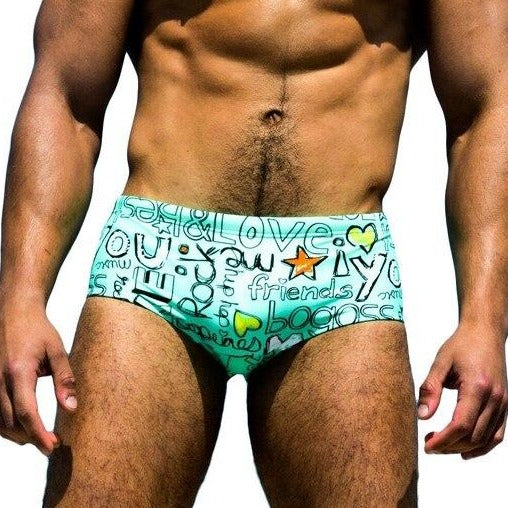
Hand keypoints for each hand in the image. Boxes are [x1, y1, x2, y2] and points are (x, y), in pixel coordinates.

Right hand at [0, 303, 76, 455]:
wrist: (13, 310)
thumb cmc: (37, 329)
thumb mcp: (57, 351)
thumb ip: (65, 380)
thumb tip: (71, 408)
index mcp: (19, 371)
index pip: (27, 413)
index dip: (39, 433)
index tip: (52, 445)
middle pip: (10, 422)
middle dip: (29, 438)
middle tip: (50, 444)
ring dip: (16, 434)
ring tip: (37, 437)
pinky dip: (5, 423)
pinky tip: (21, 425)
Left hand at [417, 324, 507, 458]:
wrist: (485, 333)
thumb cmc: (461, 345)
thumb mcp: (440, 363)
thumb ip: (430, 389)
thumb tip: (422, 415)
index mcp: (477, 387)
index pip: (461, 424)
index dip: (443, 440)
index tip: (427, 445)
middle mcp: (494, 398)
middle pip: (473, 436)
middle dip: (450, 446)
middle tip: (429, 445)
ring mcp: (503, 403)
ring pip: (486, 439)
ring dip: (463, 448)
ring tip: (441, 446)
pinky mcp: (504, 405)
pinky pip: (497, 434)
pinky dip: (482, 446)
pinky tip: (464, 450)